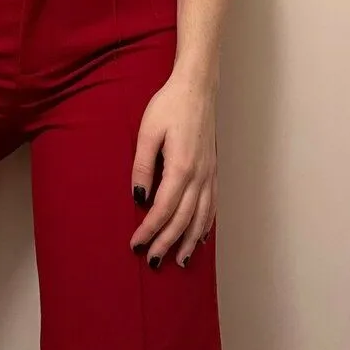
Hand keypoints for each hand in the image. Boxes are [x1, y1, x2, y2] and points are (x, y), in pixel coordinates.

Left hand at [129, 71, 217, 267]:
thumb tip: (138, 197)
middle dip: (166, 242)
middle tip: (152, 261)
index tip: (136, 244)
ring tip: (177, 261)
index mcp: (181, 167)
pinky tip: (198, 237)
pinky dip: (205, 225)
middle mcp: (199, 175)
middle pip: (183, 219)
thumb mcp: (147, 132)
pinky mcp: (213, 170)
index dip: (149, 230)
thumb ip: (143, 166)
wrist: (196, 88)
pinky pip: (212, 206)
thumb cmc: (169, 106)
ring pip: (201, 217)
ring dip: (188, 241)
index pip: (163, 209)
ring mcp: (210, 174)